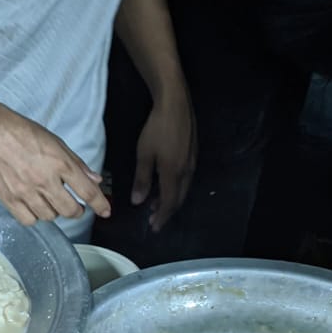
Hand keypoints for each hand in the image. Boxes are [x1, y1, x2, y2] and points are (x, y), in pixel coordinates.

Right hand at [0, 101, 110, 224]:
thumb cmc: (22, 132)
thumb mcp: (55, 142)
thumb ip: (76, 163)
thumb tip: (94, 180)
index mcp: (59, 163)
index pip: (87, 191)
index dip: (100, 204)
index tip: (105, 211)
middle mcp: (44, 180)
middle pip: (69, 210)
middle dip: (77, 211)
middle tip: (76, 206)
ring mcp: (25, 191)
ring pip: (49, 216)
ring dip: (55, 212)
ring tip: (51, 202)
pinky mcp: (9, 198)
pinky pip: (28, 220)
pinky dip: (35, 217)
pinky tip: (34, 207)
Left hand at [132, 92, 195, 231]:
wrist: (176, 105)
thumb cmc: (157, 129)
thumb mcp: (144, 155)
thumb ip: (142, 180)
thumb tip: (138, 201)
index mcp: (174, 173)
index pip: (169, 202)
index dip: (162, 217)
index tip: (154, 227)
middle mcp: (187, 171)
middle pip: (179, 198)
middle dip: (167, 211)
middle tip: (154, 220)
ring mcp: (192, 162)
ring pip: (183, 188)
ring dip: (171, 199)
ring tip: (156, 205)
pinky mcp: (193, 153)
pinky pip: (185, 178)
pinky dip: (175, 187)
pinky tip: (166, 185)